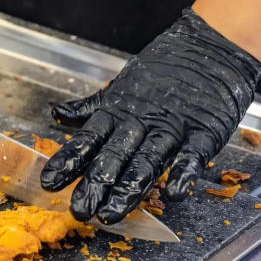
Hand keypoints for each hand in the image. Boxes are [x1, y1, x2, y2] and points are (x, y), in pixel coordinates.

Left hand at [40, 9, 260, 223]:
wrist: (211, 47)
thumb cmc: (164, 70)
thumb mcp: (122, 87)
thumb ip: (91, 107)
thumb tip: (57, 115)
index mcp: (119, 112)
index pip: (89, 140)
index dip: (69, 161)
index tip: (50, 182)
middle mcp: (142, 122)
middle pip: (114, 156)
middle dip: (95, 184)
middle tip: (79, 210)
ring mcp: (173, 128)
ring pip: (147, 161)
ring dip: (129, 188)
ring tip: (112, 213)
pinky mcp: (204, 132)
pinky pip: (193, 156)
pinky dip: (184, 173)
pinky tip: (174, 193)